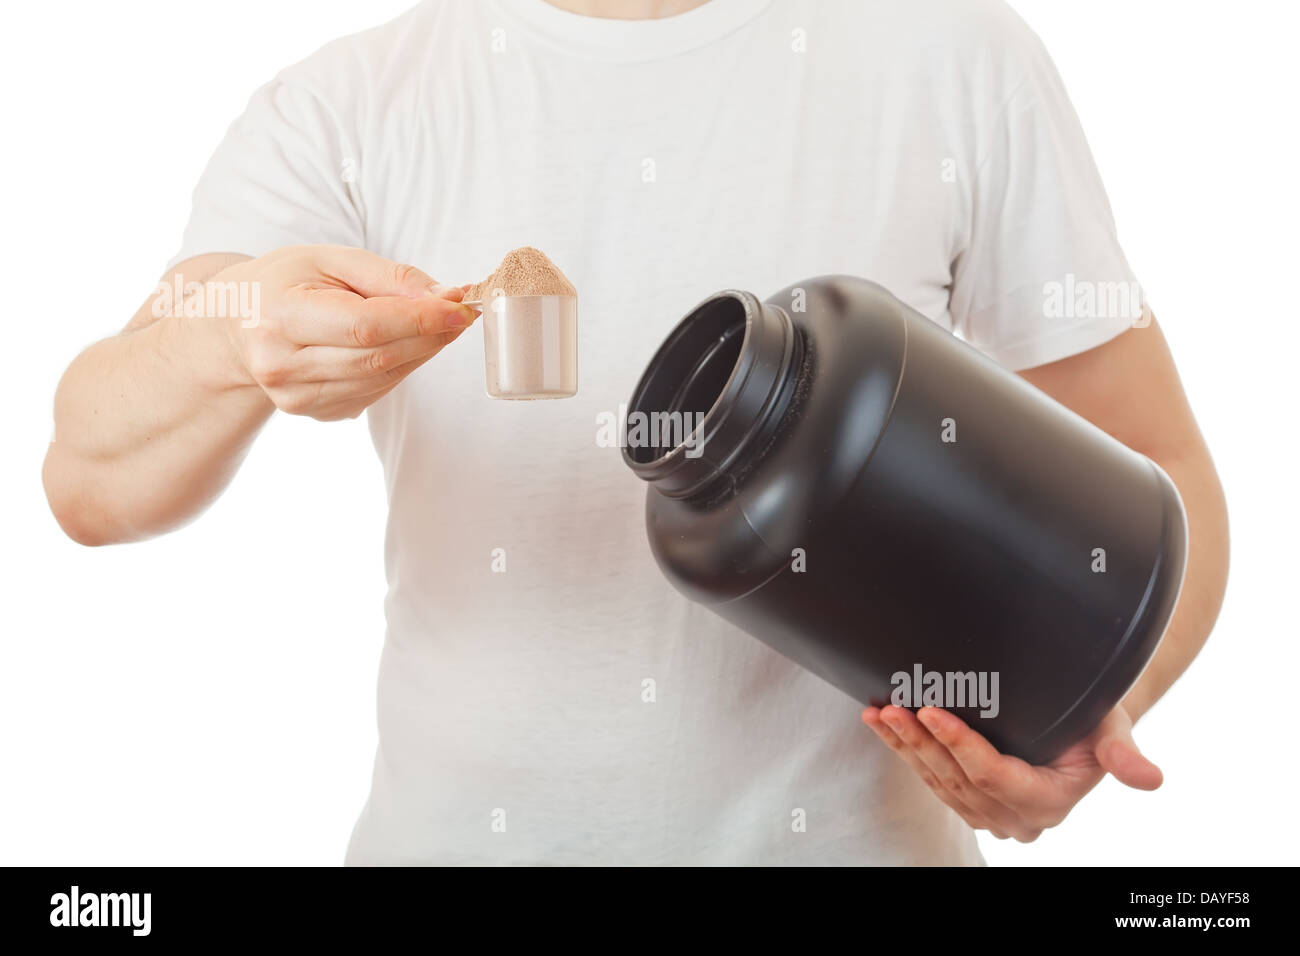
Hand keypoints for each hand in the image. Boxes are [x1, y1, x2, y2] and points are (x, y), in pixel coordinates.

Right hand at [215, 244, 477, 420]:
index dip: (420, 320)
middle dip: (430, 334)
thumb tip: (446, 297)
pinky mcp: (318, 413)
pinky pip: (377, 390)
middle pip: (379, 357)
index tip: (461, 306)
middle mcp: (283, 366)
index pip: (365, 326)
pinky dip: (400, 365)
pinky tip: (399, 343)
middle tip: (461, 311)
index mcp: (280, 319)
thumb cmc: (286, 282)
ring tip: (436, 323)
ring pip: (384, 377)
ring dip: (422, 351)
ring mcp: (299, 398)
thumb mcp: (330, 259)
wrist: (237, 324)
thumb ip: (389, 277)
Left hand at [861, 703, 1161, 841]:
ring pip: (938, 781)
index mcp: (1049, 802)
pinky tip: (883, 725)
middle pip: (959, 780)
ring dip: (905, 746)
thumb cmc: (1096, 718)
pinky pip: (930, 778)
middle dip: (923, 743)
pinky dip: (905, 750)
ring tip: (881, 713)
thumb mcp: (1113, 729)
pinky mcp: (968, 798)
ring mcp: (989, 811)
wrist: (1082, 722)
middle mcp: (1015, 816)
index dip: (961, 745)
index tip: (932, 711)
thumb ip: (1122, 754)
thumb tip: (1150, 778)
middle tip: (896, 707)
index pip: (994, 775)